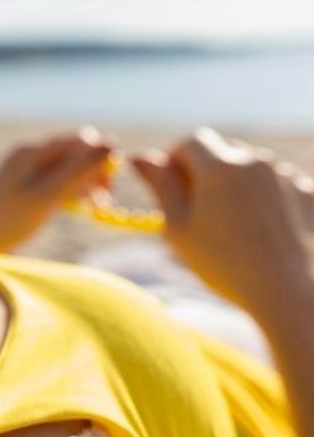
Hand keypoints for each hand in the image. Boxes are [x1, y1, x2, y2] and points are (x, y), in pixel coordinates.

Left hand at [0, 127, 113, 252]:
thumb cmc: (9, 221)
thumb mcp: (48, 195)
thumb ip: (78, 170)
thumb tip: (112, 144)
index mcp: (31, 151)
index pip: (79, 139)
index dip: (100, 157)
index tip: (109, 186)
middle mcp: (29, 154)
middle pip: (75, 153)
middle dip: (94, 173)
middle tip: (104, 201)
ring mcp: (27, 170)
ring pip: (69, 168)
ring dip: (86, 184)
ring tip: (96, 207)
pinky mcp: (28, 187)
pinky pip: (58, 181)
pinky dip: (72, 192)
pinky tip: (80, 208)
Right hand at [132, 128, 313, 320]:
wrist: (291, 294)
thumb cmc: (226, 264)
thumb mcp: (178, 227)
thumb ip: (159, 185)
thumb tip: (139, 156)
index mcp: (219, 166)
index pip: (190, 141)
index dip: (175, 159)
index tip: (171, 185)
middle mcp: (255, 161)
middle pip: (223, 150)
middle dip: (207, 170)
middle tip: (200, 209)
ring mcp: (287, 176)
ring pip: (252, 167)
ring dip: (238, 184)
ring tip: (236, 226)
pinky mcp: (311, 194)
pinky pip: (281, 185)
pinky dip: (269, 198)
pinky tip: (265, 231)